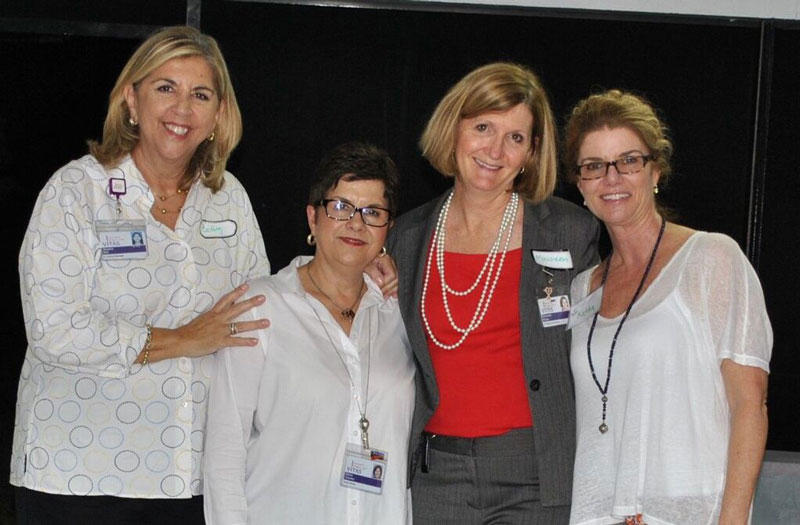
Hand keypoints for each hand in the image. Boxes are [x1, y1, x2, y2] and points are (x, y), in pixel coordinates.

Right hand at [140, 284, 268, 362]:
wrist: (179, 340)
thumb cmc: (188, 331)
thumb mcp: (201, 320)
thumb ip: (212, 318)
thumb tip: (219, 316)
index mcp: (213, 313)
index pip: (227, 299)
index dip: (237, 292)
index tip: (246, 285)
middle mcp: (218, 319)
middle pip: (237, 309)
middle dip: (251, 303)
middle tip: (262, 298)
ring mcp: (220, 330)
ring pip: (240, 325)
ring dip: (254, 324)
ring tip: (266, 322)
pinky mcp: (219, 341)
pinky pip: (235, 341)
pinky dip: (245, 341)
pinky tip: (255, 341)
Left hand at [365, 252, 397, 297]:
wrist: (359, 259)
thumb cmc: (362, 262)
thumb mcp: (366, 265)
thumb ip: (373, 272)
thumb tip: (381, 282)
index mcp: (386, 260)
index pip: (391, 275)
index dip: (385, 283)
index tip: (378, 288)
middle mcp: (391, 264)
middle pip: (396, 279)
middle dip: (389, 289)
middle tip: (381, 294)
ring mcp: (391, 269)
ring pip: (396, 282)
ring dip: (391, 290)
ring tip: (385, 296)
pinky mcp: (389, 274)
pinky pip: (394, 283)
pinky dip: (394, 289)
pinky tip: (394, 295)